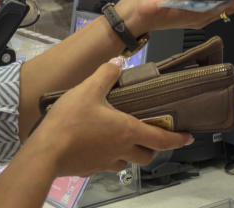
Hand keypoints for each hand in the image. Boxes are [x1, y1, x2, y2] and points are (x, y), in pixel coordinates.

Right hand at [31, 59, 193, 177]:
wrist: (44, 153)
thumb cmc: (70, 122)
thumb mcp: (89, 89)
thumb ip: (105, 75)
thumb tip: (118, 63)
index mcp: (127, 131)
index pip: (161, 139)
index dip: (178, 139)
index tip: (189, 138)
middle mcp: (121, 150)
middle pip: (147, 156)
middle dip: (153, 147)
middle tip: (151, 135)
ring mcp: (105, 163)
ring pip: (127, 162)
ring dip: (130, 153)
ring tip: (122, 139)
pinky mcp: (89, 170)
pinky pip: (105, 166)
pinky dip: (108, 157)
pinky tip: (97, 146)